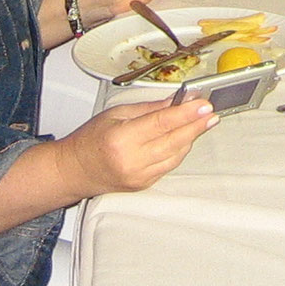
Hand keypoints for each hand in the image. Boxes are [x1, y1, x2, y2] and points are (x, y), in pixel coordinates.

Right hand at [57, 96, 216, 198]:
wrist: (74, 170)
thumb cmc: (90, 139)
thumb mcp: (116, 114)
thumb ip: (149, 108)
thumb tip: (177, 100)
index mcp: (122, 138)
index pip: (163, 123)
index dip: (187, 114)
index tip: (204, 105)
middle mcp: (132, 160)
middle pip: (174, 141)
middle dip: (196, 125)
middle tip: (210, 113)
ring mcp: (139, 176)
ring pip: (176, 155)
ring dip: (190, 137)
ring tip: (201, 122)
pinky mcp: (143, 185)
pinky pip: (169, 165)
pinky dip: (178, 150)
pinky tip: (184, 138)